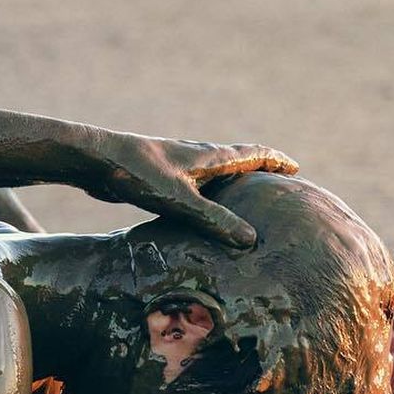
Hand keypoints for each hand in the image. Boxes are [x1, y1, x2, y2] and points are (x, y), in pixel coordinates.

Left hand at [86, 134, 297, 246]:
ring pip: (216, 171)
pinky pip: (196, 184)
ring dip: (235, 180)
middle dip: (260, 169)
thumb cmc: (138, 174)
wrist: (97, 160)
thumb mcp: (180, 200)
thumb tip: (251, 239)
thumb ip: (214, 220)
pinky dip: (210, 192)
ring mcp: (179, 165)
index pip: (252, 154)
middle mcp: (197, 157)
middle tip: (279, 182)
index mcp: (209, 157)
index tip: (296, 167)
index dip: (275, 160)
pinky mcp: (161, 177)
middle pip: (237, 160)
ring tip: (247, 198)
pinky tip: (202, 211)